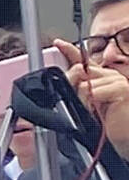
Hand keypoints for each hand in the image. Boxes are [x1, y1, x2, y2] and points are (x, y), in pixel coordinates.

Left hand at [58, 39, 128, 157]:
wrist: (124, 136)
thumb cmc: (108, 123)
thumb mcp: (87, 106)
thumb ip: (79, 92)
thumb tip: (68, 82)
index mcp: (100, 78)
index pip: (84, 60)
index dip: (69, 50)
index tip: (58, 43)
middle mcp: (109, 75)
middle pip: (78, 70)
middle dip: (70, 86)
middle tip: (77, 102)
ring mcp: (116, 80)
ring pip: (83, 83)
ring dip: (81, 101)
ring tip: (92, 111)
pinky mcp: (120, 87)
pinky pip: (92, 91)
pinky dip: (89, 103)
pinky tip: (96, 110)